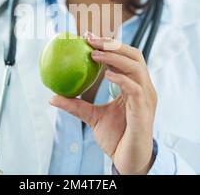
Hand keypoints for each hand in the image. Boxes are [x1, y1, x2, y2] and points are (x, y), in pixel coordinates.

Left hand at [50, 33, 157, 174]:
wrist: (129, 161)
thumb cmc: (117, 139)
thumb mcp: (93, 118)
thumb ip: (76, 105)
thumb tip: (53, 97)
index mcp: (135, 86)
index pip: (125, 58)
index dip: (109, 44)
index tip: (87, 37)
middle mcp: (143, 88)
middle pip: (134, 55)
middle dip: (113, 44)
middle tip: (90, 39)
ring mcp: (146, 98)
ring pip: (136, 67)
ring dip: (115, 57)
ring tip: (94, 54)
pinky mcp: (144, 111)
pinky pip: (135, 89)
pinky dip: (121, 78)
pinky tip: (106, 74)